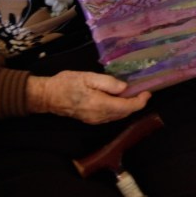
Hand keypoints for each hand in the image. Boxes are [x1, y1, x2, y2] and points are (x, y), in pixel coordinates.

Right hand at [27, 71, 150, 123]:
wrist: (48, 96)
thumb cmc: (67, 83)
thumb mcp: (87, 77)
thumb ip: (107, 82)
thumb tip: (124, 88)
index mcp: (100, 105)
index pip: (126, 107)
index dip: (140, 101)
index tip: (147, 92)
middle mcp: (99, 116)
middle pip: (124, 113)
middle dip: (136, 104)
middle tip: (143, 92)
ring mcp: (95, 120)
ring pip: (118, 116)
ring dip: (128, 107)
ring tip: (135, 95)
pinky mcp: (91, 120)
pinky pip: (111, 117)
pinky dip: (119, 110)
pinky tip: (120, 100)